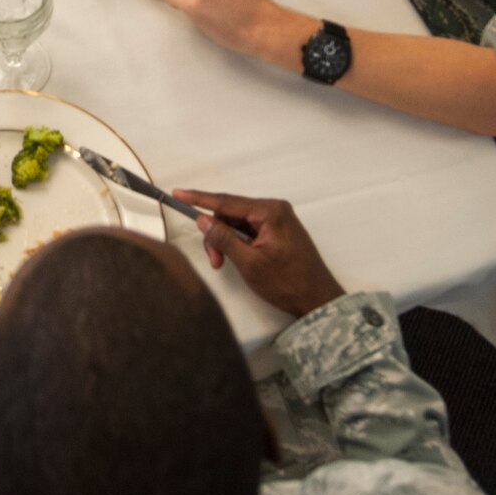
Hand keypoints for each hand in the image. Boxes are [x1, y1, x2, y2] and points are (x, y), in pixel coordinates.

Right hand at [169, 192, 345, 317]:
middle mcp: (274, 210)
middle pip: (230, 213)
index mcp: (270, 211)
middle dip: (216, 234)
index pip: (227, 201)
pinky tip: (233, 258)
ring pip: (237, 223)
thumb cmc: (287, 283)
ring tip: (223, 263)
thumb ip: (224, 238)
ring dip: (225, 241)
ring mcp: (277, 220)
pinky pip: (248, 230)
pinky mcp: (277, 231)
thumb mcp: (250, 263)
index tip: (177, 194)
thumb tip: (203, 220)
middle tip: (214, 260)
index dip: (199, 198)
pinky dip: (236, 243)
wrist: (318, 301)